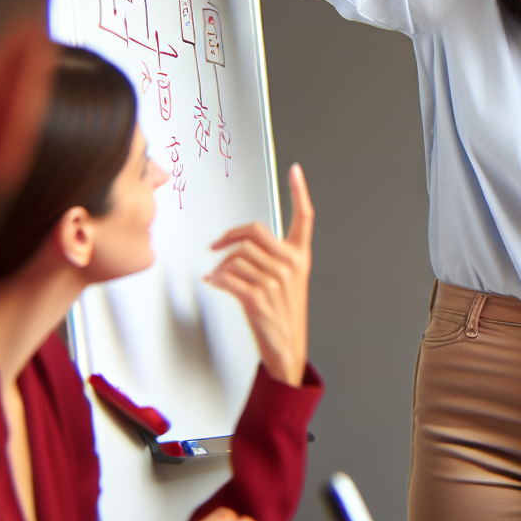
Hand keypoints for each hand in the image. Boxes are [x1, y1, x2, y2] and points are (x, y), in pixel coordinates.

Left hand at [207, 163, 314, 385]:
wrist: (287, 348)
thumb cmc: (285, 315)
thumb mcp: (288, 283)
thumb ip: (270, 260)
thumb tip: (235, 249)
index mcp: (300, 257)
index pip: (305, 218)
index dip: (301, 192)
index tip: (296, 172)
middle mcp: (290, 265)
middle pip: (254, 231)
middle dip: (228, 235)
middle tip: (216, 243)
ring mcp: (275, 281)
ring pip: (236, 256)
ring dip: (219, 266)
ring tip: (218, 275)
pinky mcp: (257, 297)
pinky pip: (228, 277)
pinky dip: (216, 279)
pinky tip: (215, 282)